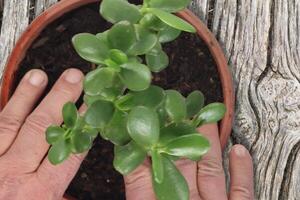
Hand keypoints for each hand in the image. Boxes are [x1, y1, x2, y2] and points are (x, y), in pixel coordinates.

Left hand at [0, 69, 84, 199]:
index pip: (68, 151)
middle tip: (75, 78)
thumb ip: (58, 191)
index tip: (91, 106)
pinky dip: (0, 110)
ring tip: (39, 76)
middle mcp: (13, 176)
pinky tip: (7, 97)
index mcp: (39, 193)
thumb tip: (73, 159)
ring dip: (25, 97)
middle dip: (60, 100)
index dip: (81, 126)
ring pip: (9, 124)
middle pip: (42, 130)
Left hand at [124, 124, 253, 199]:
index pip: (149, 170)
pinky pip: (240, 194)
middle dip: (183, 138)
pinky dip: (243, 174)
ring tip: (207, 123)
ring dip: (211, 147)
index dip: (150, 144)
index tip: (152, 120)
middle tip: (182, 112)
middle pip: (183, 165)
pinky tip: (239, 151)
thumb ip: (137, 186)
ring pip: (211, 173)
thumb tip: (123, 158)